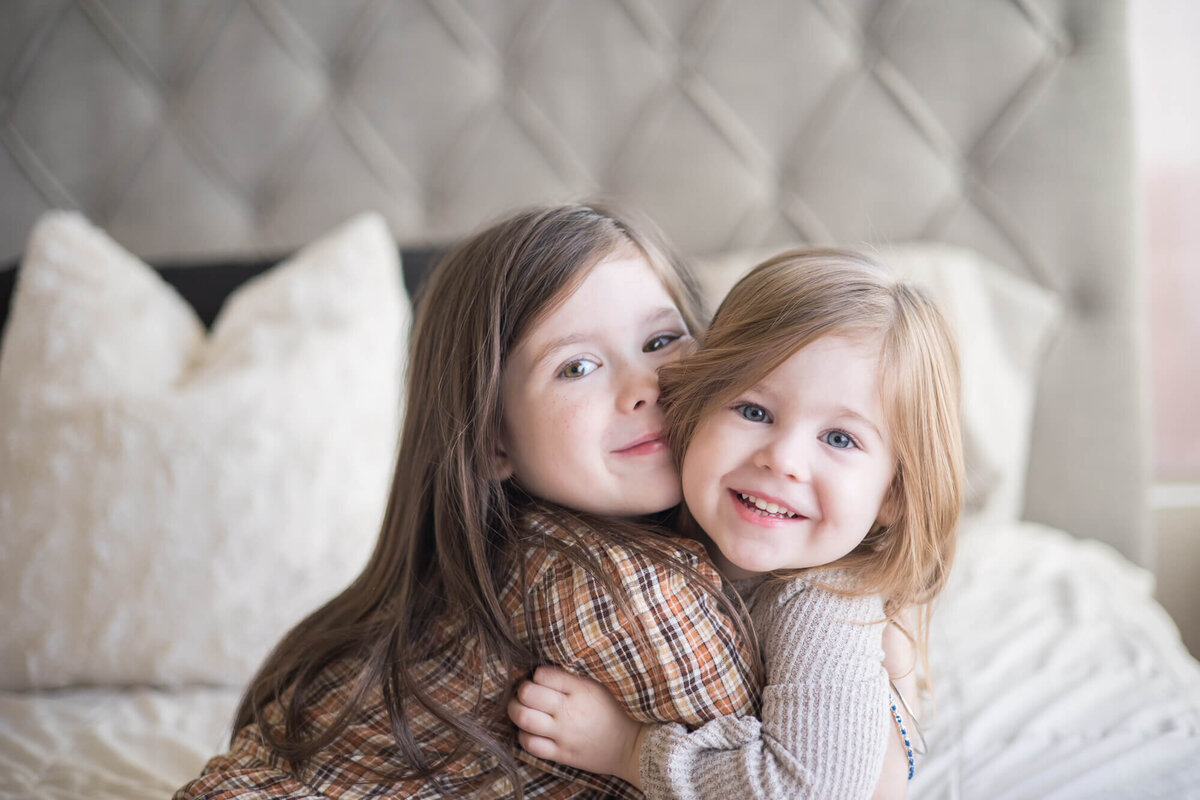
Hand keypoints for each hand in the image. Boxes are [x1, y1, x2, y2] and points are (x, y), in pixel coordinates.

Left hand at [507, 665, 646, 787]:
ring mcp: (565, 734)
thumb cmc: (619, 711)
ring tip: (520, 707)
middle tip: (525, 691)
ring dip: (515, 710)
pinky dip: (523, 735)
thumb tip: (546, 668)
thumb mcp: (602, 685)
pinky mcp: (563, 754)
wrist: (635, 745)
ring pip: (524, 718)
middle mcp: (570, 711)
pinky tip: (529, 730)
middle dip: (521, 690)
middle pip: (528, 694)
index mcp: (582, 689)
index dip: (537, 674)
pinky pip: (531, 745)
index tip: (540, 677)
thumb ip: (575, 676)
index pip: (543, 674)